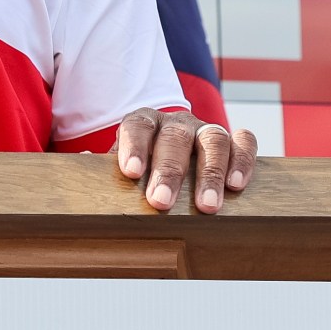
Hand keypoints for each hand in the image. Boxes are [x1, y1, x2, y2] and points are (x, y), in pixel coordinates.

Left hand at [112, 108, 258, 212]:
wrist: (174, 158)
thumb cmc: (142, 169)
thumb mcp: (119, 169)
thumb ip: (103, 169)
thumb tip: (85, 165)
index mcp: (144, 123)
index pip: (137, 126)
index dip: (134, 147)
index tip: (130, 172)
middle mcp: (176, 123)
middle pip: (174, 138)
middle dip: (169, 171)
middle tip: (161, 201)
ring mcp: (206, 129)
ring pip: (213, 139)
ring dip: (210, 173)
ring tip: (206, 206)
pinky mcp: (233, 140)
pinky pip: (244, 142)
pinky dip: (243, 160)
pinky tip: (236, 186)